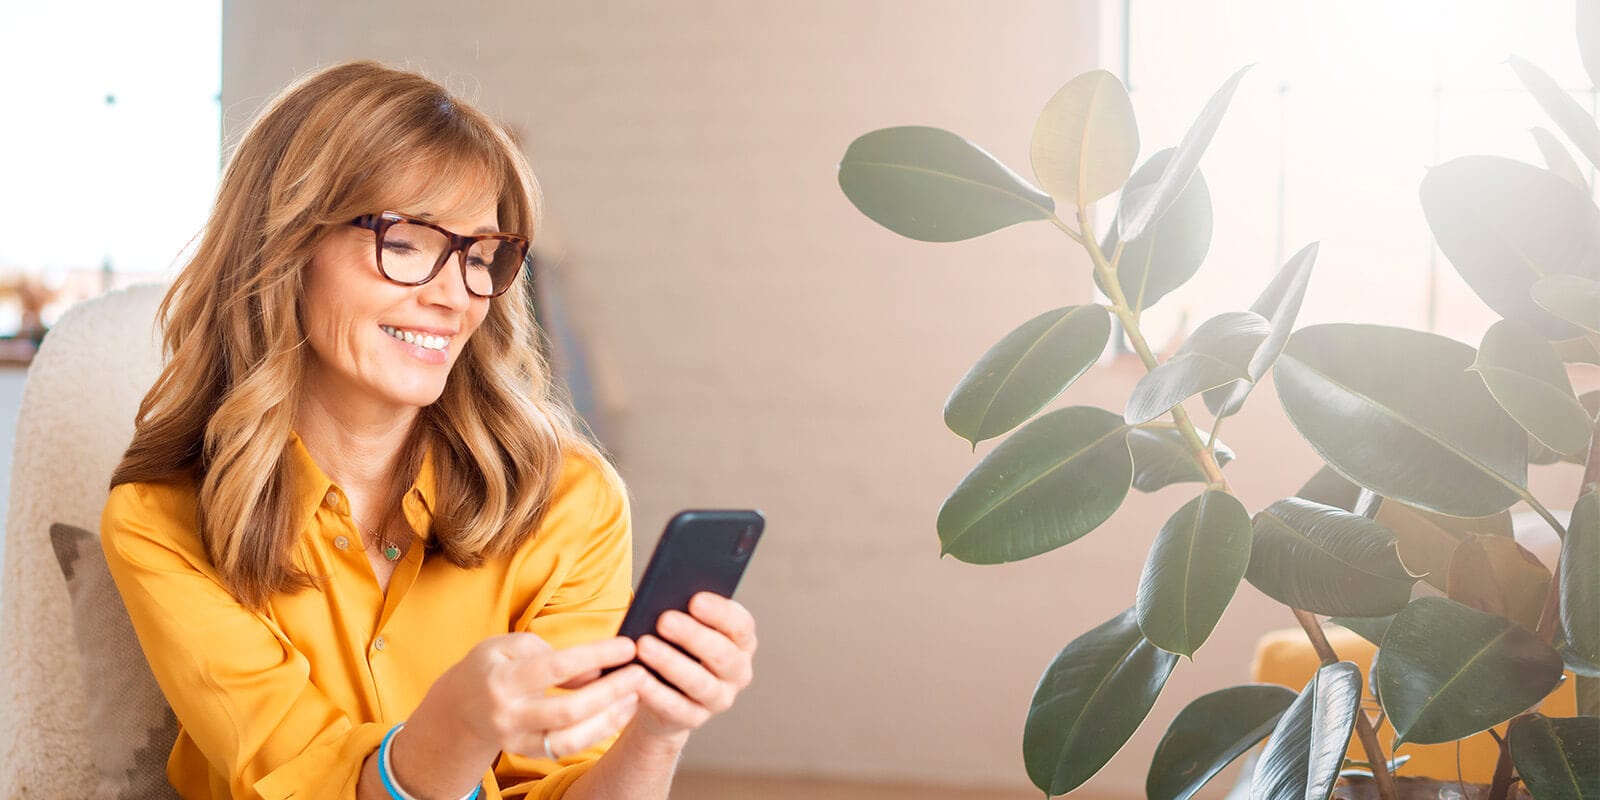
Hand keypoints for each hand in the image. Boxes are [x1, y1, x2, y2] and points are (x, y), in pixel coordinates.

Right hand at [413, 633, 645, 760]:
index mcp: (502, 680)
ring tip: (637, 695)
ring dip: (610, 719)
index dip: (596, 656)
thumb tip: (596, 669)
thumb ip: (551, 654)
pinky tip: (621, 711)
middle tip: (641, 672)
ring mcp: (517, 740)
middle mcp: (508, 715)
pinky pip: (569, 748)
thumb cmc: (492, 666)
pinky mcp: (529, 753)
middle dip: (610, 692)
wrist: (460, 708)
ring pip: (571, 739)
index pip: (556, 667)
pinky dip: (599, 730)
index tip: (628, 646)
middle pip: (568, 711)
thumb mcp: (511, 645)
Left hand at [630, 592, 757, 741]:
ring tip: (644, 645)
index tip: (695, 600)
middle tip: (664, 619)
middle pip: (722, 654)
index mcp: (741, 642)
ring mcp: (719, 698)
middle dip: (693, 635)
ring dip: (672, 663)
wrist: (661, 694)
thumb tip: (663, 597)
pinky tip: (638, 677)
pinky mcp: (694, 719)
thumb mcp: (682, 627)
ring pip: (700, 682)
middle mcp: (738, 672)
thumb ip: (681, 611)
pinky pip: (676, 706)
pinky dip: (656, 692)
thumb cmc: (674, 646)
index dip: (721, 612)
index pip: (741, 625)